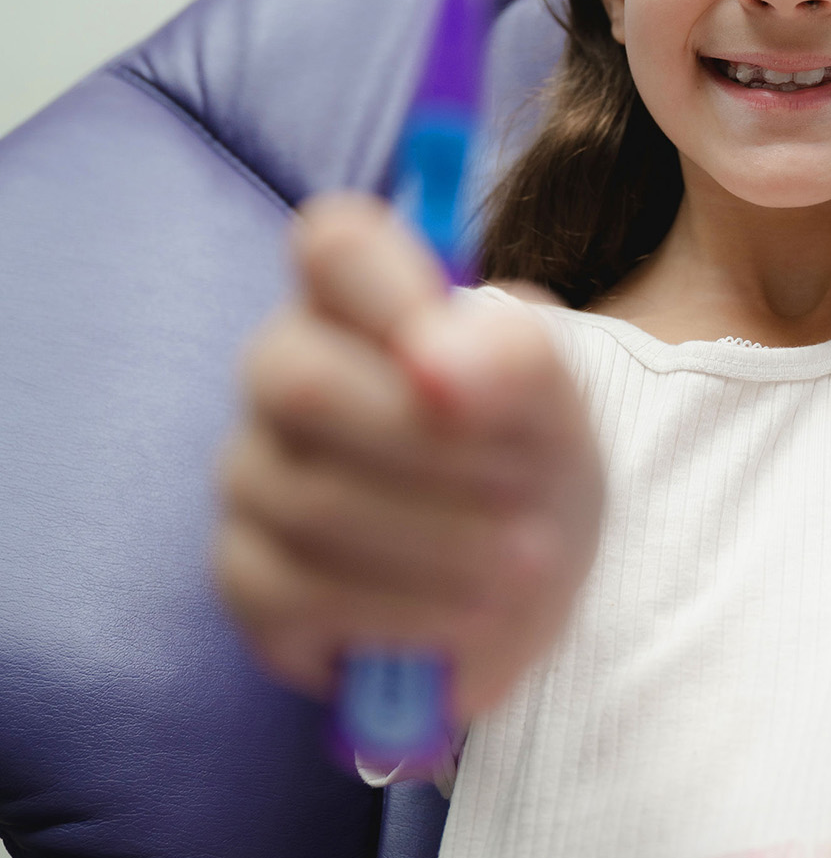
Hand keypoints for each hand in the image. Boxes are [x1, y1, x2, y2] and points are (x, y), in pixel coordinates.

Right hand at [216, 192, 602, 721]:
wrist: (529, 575)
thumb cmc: (529, 452)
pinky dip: (409, 608)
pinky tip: (475, 612)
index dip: (392, 289)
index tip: (467, 354)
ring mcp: (252, 474)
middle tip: (529, 484)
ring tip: (530, 559)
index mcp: (359, 296)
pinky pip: (300, 592)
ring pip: (309, 501)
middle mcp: (281, 371)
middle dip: (431, 446)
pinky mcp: (246, 578)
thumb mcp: (556, 402)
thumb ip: (512, 359)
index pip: (332, 245)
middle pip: (300, 382)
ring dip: (444, 539)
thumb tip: (436, 361)